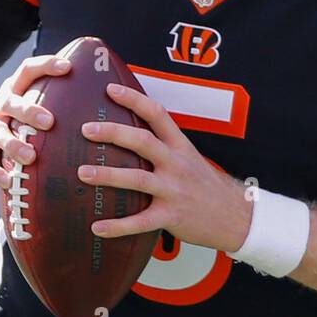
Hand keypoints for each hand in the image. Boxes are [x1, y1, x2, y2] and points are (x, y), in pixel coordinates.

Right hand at [0, 54, 70, 188]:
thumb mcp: (22, 104)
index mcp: (12, 90)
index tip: (69, 67)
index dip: (46, 65)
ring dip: (14, 145)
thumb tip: (98, 91)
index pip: (27, 70)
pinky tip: (8, 180)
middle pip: (9, 103)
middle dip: (28, 111)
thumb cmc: (9, 119)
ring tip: (31, 156)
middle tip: (50, 121)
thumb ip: (49, 98)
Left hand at [75, 82, 253, 252]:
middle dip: (113, 133)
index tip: (110, 89)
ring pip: (138, 179)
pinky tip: (97, 227)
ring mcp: (174, 190)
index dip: (134, 99)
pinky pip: (140, 222)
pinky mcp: (171, 216)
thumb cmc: (206, 185)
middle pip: (143, 141)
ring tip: (82, 173)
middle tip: (86, 129)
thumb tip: (128, 134)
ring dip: (108, 175)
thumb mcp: (189, 157)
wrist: (235, 216)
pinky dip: (117, 226)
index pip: (157, 114)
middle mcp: (176, 164)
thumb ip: (164, 147)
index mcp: (180, 145)